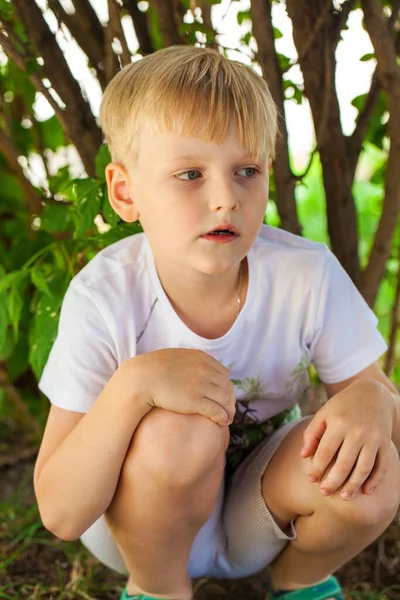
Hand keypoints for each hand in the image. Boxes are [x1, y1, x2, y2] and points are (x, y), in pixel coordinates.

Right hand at [132, 349, 235, 426]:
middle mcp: (205, 370)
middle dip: (230, 400)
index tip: (223, 395)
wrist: (142, 378)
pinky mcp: (196, 401)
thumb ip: (189, 360)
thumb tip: (195, 365)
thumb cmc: (153, 369)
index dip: (225, 386)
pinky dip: (223, 417)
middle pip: (227, 387)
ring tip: (228, 419)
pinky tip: (222, 423)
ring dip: (229, 411)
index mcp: (201, 358)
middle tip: (229, 410)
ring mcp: (202, 385)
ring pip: (226, 400)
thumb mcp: (175, 357)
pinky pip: (217, 410)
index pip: (223, 373)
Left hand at [300, 379, 394, 499]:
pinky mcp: (385, 442)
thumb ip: (312, 434)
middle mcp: (357, 431)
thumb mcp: (324, 413)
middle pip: (344, 463)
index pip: (325, 452)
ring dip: (354, 485)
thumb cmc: (343, 405)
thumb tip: (303, 456)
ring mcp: (373, 438)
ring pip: (364, 467)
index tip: (311, 480)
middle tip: (324, 493)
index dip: (317, 468)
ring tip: (344, 497)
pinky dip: (376, 480)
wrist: (373, 393)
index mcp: (338, 423)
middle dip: (333, 481)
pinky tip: (366, 491)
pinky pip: (382, 465)